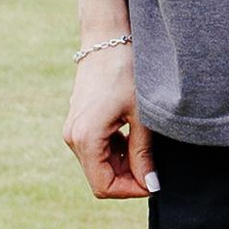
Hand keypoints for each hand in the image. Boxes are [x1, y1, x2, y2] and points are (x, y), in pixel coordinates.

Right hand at [66, 38, 154, 199]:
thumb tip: (150, 184)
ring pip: (99, 165)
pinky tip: (133, 134)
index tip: (154, 181)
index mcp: (86, 137)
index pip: (104, 186)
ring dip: (123, 164)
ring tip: (146, 145)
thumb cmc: (126, 71)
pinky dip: (116, 151)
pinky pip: (96, 150)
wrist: (107, 38)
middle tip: (155, 164)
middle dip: (129, 178)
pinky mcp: (79, 122)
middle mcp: (73, 137)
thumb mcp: (141, 115)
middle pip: (100, 178)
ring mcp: (73, 130)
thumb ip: (143, 153)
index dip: (130, 190)